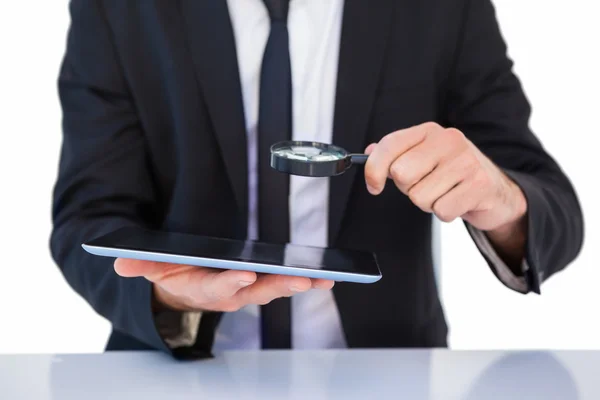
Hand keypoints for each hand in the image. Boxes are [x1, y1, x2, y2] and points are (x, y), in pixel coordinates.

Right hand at [114, 259, 334, 311]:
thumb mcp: (154, 269)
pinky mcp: (261, 284)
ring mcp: (248, 291)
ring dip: (299, 284)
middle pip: (256, 292)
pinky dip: (303, 281)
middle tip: (301, 279)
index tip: (244, 275)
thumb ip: (140, 264)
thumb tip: (119, 262)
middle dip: (279, 286)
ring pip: (275, 289)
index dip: (229, 283)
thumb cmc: (173, 275)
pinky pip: (283, 282)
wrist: (186, 290)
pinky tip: (325, 276)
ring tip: (323, 278)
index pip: (216, 288)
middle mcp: (229, 295)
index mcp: (203, 289)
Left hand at [364, 122, 526, 231]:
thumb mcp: (424, 157)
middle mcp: (449, 140)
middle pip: (401, 174)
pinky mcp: (480, 185)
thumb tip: (368, 153)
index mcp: (430, 131)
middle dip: (408, 189)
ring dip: (428, 203)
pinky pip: (441, 210)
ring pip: (420, 196)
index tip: (374, 186)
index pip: (389, 145)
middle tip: (426, 185)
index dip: (374, 170)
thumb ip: (395, 154)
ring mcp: (466, 161)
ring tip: (444, 193)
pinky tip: (457, 201)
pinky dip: (445, 213)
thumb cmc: (453, 174)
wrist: (496, 190)